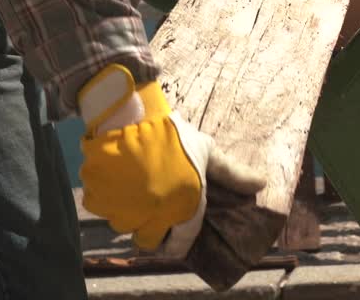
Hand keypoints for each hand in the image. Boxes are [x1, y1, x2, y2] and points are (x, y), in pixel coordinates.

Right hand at [78, 64, 266, 255]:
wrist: (130, 114)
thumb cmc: (174, 134)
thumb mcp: (207, 151)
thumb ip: (232, 174)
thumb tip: (261, 185)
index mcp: (183, 207)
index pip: (179, 244)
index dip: (177, 242)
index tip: (174, 233)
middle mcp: (153, 215)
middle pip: (148, 239)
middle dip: (152, 229)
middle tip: (154, 208)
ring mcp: (122, 209)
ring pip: (124, 225)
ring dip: (129, 213)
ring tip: (137, 187)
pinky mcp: (98, 200)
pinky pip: (103, 209)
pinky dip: (108, 199)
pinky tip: (118, 179)